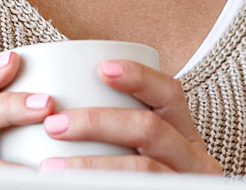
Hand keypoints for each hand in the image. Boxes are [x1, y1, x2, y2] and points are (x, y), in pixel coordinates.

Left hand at [36, 60, 222, 174]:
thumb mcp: (145, 157)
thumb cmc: (146, 183)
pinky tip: (73, 189)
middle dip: (98, 122)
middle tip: (54, 124)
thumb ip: (118, 137)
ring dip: (91, 167)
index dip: (139, 77)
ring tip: (50, 170)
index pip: (170, 94)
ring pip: (142, 171)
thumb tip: (53, 118)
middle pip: (150, 130)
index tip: (101, 68)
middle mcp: (195, 161)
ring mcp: (187, 186)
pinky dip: (101, 189)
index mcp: (185, 137)